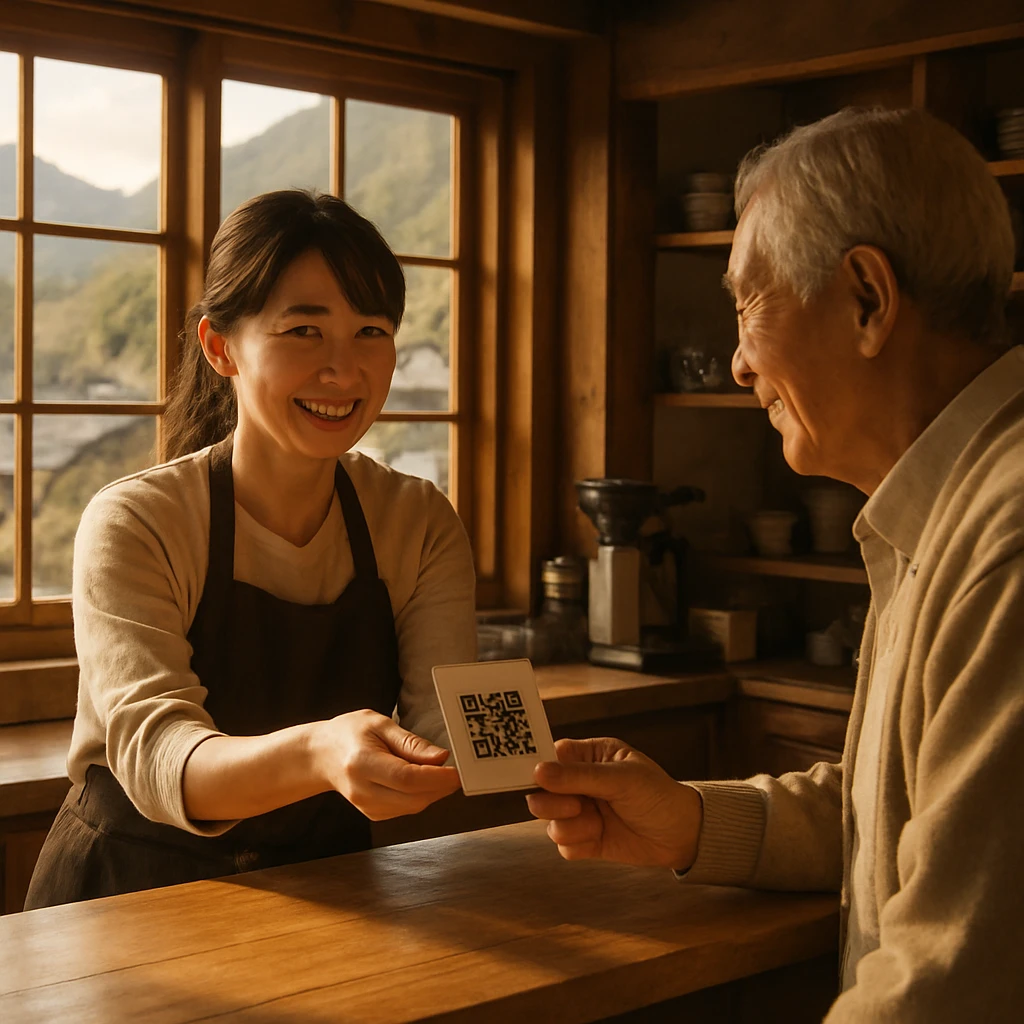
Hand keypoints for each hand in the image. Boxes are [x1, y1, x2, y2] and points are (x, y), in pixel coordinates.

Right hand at [313, 710, 460, 819]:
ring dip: (434, 793)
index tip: (458, 771)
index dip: (436, 778)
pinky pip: (406, 809)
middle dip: (441, 787)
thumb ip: (411, 743)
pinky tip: (423, 780)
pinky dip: (421, 796)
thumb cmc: (350, 733)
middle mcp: (362, 790)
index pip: (406, 778)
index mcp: (361, 763)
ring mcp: (366, 807)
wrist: (322, 755)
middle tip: (458, 771)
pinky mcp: (373, 814)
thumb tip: (442, 758)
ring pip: (413, 807)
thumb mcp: (380, 724)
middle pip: (413, 799)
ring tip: (440, 772)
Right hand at [526, 737, 702, 869]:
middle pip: (541, 791)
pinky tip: (600, 838)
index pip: (550, 756)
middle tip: (578, 805)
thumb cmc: (658, 795)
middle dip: (554, 803)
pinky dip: (578, 844)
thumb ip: (579, 776)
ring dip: (570, 826)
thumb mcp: (621, 778)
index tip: (537, 778)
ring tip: (597, 823)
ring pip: (549, 821)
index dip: (539, 768)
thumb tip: (538, 772)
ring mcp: (581, 812)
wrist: (682, 835)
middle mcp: (579, 783)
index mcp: (588, 756)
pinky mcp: (585, 839)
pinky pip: (562, 845)